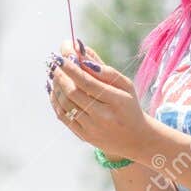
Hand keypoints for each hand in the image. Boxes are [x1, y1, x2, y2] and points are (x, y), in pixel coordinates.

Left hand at [46, 38, 148, 160]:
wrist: (136, 139)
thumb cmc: (129, 106)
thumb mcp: (125, 86)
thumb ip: (104, 69)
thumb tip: (80, 50)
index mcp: (117, 102)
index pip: (88, 82)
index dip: (71, 68)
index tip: (61, 55)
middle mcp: (103, 117)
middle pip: (73, 93)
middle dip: (60, 74)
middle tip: (54, 61)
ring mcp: (92, 128)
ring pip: (65, 104)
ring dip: (56, 85)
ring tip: (54, 72)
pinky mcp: (84, 136)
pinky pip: (63, 116)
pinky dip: (55, 100)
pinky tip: (54, 88)